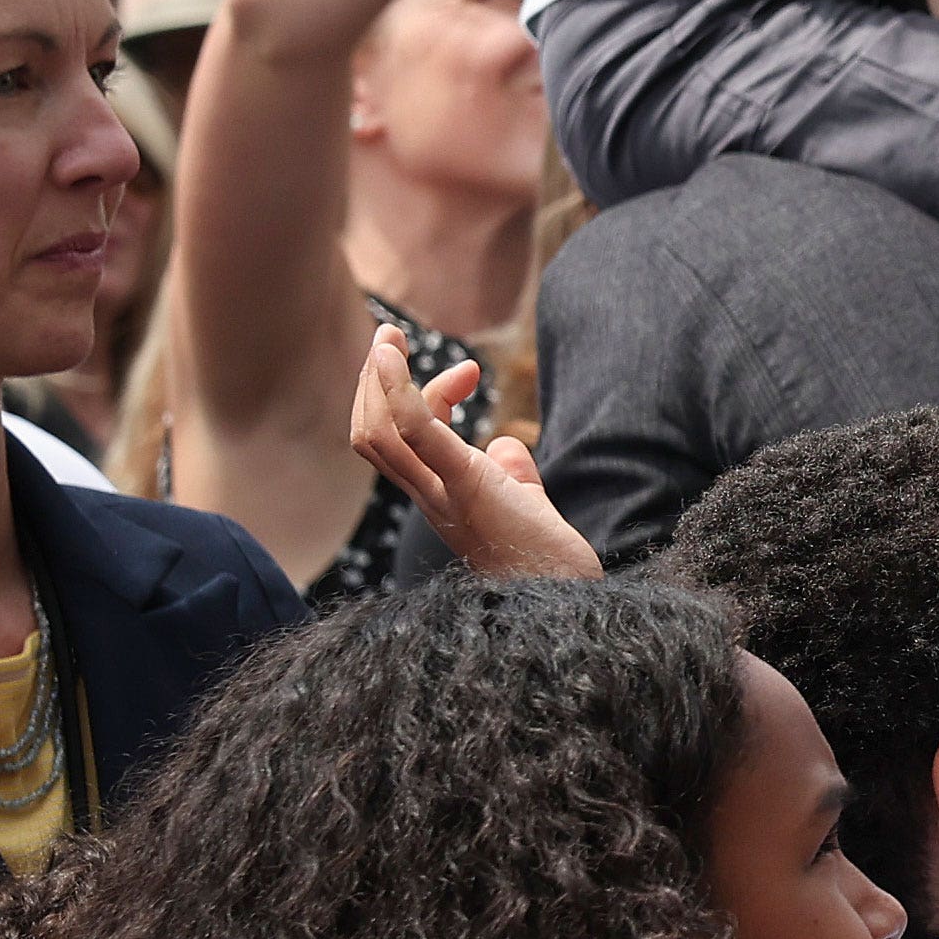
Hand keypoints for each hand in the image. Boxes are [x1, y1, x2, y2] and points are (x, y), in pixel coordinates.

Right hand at [349, 327, 602, 579]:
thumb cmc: (549, 559)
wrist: (566, 601)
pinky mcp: (467, 488)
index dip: (416, 399)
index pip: (399, 443)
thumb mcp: (526, 505)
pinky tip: (394, 355)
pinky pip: (413, 433)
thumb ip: (512, 474)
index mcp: (439, 499)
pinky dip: (399, 390)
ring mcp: (442, 496)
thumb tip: (507, 444)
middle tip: (389, 337)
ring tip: (388, 338)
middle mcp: (430, 499)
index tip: (469, 373)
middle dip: (375, 382)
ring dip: (379, 379)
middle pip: (372, 435)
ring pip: (380, 433)